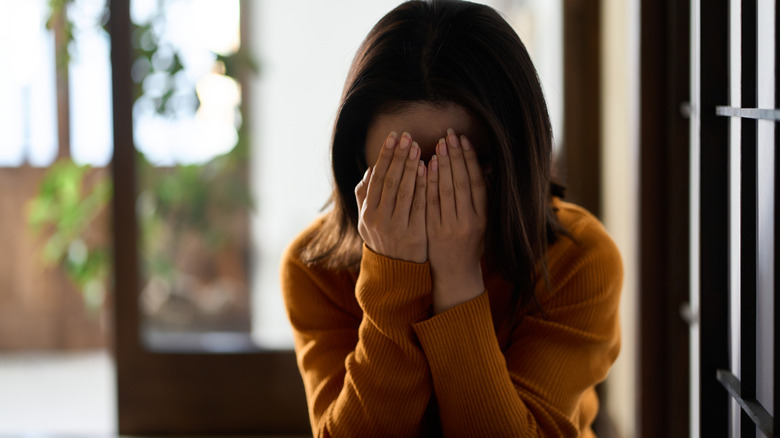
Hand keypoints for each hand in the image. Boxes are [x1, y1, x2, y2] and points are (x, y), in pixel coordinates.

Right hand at [355, 132, 427, 262]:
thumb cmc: (384, 241)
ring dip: (410, 167)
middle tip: (407, 136)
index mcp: (367, 213)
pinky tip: (428, 169)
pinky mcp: (414, 234)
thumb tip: (370, 170)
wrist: (396, 274)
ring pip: (403, 191)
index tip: (393, 137)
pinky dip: (422, 185)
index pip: (376, 178)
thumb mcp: (367, 222)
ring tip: (418, 147)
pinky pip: (419, 205)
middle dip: (398, 156)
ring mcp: (396, 227)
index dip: (385, 156)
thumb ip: (365, 196)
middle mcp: (378, 219)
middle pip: (389, 181)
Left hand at [426, 129, 487, 313]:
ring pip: (445, 190)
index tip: (464, 140)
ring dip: (442, 165)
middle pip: (460, 182)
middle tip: (449, 135)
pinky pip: (430, 203)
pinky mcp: (432, 231)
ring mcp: (449, 226)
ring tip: (438, 145)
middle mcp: (468, 221)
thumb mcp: (483, 221)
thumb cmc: (470, 243)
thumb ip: (483, 196)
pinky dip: (428, 183)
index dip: (470, 159)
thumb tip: (485, 166)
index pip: (476, 182)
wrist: (456, 273)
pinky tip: (426, 166)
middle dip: (455, 156)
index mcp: (482, 217)